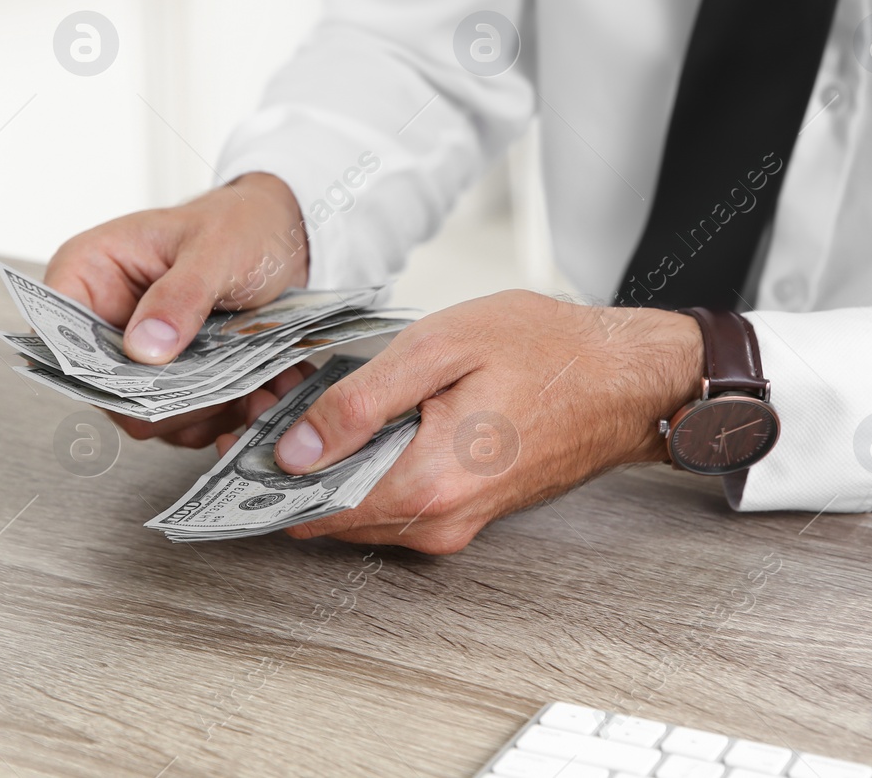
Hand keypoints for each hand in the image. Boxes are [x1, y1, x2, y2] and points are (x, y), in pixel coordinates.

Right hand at [43, 172, 311, 447]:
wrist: (280, 236)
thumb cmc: (240, 224)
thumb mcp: (216, 250)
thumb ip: (180, 295)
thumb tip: (143, 348)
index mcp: (89, 270)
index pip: (56, 331)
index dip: (88, 365)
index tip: (140, 380)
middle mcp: (101, 316)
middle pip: (99, 386)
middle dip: (156, 397)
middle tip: (208, 389)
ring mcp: (131, 352)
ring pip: (138, 412)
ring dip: (189, 413)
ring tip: (237, 390)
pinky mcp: (163, 377)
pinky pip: (172, 420)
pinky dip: (208, 418)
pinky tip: (243, 395)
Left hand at [213, 291, 702, 553]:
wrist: (628, 379)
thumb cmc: (549, 350)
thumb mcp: (441, 348)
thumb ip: (361, 401)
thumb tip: (295, 448)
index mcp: (430, 483)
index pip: (314, 508)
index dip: (266, 473)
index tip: (243, 432)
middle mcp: (441, 521)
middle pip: (331, 515)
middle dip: (291, 469)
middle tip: (271, 407)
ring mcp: (458, 522)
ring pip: (361, 511)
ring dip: (328, 469)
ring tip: (311, 407)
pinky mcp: (468, 512)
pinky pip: (396, 502)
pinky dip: (366, 471)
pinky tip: (362, 424)